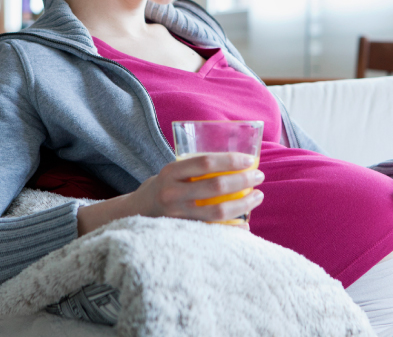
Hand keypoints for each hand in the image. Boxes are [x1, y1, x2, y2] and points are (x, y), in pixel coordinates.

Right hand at [77, 153, 263, 235]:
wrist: (133, 214)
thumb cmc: (162, 187)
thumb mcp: (171, 171)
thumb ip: (195, 167)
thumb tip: (236, 161)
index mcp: (170, 173)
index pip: (204, 163)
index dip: (230, 161)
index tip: (250, 160)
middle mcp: (171, 193)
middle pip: (215, 187)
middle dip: (242, 181)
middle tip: (259, 177)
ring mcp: (177, 215)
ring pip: (218, 213)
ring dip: (243, 204)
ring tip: (257, 196)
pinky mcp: (183, 232)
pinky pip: (214, 232)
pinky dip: (233, 229)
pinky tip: (246, 225)